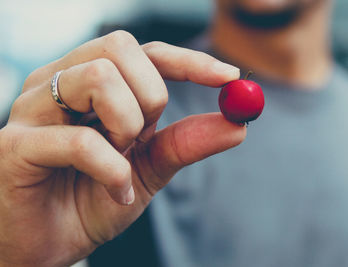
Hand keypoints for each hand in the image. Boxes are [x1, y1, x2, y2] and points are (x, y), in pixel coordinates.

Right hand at [0, 31, 244, 265]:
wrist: (49, 246)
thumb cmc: (93, 200)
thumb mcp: (150, 168)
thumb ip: (187, 142)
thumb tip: (238, 124)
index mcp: (90, 82)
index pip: (144, 51)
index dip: (189, 60)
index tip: (229, 77)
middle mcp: (59, 83)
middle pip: (120, 48)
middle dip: (151, 97)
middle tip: (142, 137)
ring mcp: (32, 109)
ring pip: (100, 78)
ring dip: (128, 126)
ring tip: (120, 159)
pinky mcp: (15, 146)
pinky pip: (82, 141)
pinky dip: (113, 171)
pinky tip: (114, 192)